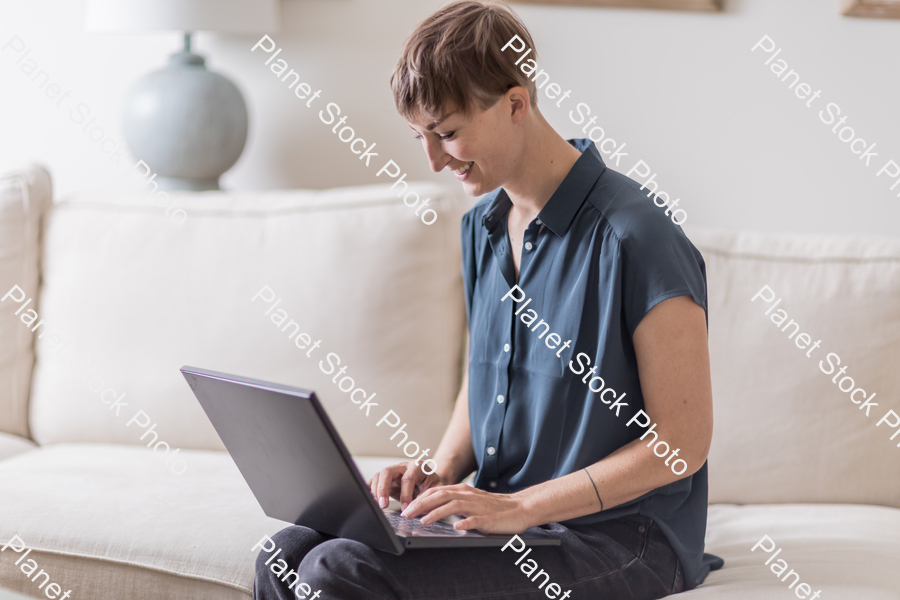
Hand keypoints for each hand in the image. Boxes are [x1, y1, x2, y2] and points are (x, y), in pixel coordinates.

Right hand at [368, 461, 445, 510]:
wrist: (430, 481)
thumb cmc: (433, 485)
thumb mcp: (437, 489)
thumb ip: (430, 496)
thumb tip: (419, 508)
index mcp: (417, 466)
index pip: (407, 478)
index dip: (405, 495)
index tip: (406, 509)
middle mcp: (403, 466)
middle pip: (387, 471)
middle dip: (383, 488)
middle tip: (383, 505)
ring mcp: (393, 471)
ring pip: (379, 476)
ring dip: (376, 490)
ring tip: (379, 505)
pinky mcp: (387, 479)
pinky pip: (375, 481)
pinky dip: (372, 489)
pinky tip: (371, 498)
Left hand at [400, 484, 531, 534]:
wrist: (519, 508)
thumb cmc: (494, 507)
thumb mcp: (471, 501)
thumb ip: (454, 502)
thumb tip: (432, 508)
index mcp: (463, 491)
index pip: (436, 491)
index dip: (419, 498)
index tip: (406, 507)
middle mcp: (468, 496)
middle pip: (440, 495)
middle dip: (421, 504)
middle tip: (406, 513)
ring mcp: (478, 506)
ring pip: (453, 505)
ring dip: (436, 513)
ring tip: (422, 521)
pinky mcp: (488, 518)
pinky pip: (475, 519)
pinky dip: (465, 522)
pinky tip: (456, 527)